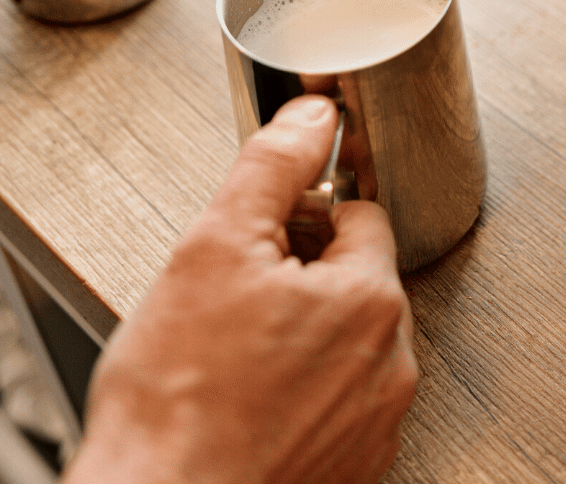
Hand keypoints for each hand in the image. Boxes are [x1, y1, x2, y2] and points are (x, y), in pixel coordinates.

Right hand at [63, 95, 418, 483]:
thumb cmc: (176, 399)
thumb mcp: (214, 246)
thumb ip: (272, 167)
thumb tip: (311, 117)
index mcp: (369, 301)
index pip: (360, 217)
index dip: (304, 215)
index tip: (265, 235)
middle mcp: (389, 366)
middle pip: (353, 281)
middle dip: (299, 276)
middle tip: (232, 300)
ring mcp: (374, 423)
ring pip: (342, 344)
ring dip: (298, 336)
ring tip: (231, 357)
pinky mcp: (354, 465)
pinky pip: (335, 402)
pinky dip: (298, 393)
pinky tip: (246, 400)